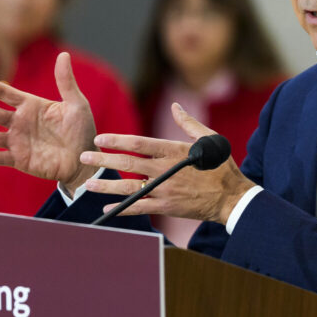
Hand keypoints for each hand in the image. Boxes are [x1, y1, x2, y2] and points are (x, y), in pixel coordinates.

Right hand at [0, 52, 98, 190]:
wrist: (84, 159)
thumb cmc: (81, 130)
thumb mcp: (77, 104)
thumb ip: (66, 82)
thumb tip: (63, 54)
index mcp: (31, 106)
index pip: (6, 93)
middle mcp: (20, 122)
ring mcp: (18, 142)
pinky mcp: (20, 160)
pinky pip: (2, 158)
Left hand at [81, 103, 253, 223]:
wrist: (232, 198)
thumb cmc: (222, 166)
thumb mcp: (209, 137)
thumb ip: (187, 123)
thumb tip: (174, 106)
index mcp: (173, 151)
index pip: (138, 143)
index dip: (117, 140)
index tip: (100, 138)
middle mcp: (165, 170)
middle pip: (128, 164)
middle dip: (103, 160)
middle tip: (84, 157)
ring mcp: (164, 190)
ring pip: (129, 188)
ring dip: (106, 186)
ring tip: (88, 184)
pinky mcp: (167, 207)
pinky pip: (140, 209)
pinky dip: (122, 210)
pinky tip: (107, 209)